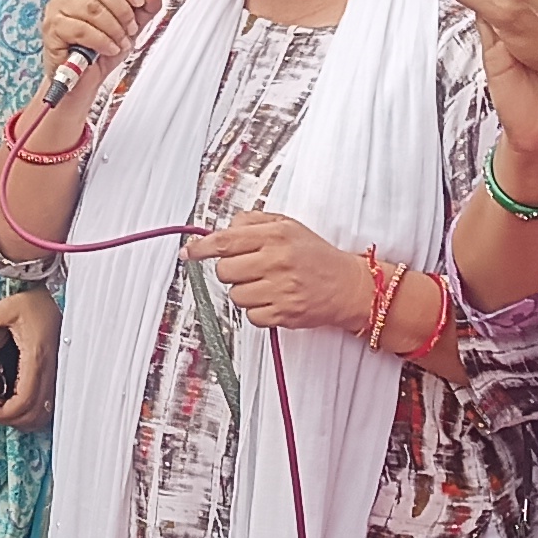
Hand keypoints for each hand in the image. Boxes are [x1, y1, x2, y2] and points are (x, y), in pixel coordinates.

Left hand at [0, 287, 57, 428]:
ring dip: (24, 420)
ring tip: (4, 412)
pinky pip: (51, 404)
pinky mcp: (59, 373)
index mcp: (36, 357)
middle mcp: (51, 369)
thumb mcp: (2, 312)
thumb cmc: (31, 303)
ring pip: (46, 413)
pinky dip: (35, 413)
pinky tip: (20, 405)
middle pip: (36, 413)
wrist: (54, 296)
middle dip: (11, 420)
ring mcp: (58, 373)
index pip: (24, 399)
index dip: (5, 413)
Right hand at [37, 0, 162, 86]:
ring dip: (114, 28)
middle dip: (123, 10)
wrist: (81, 82)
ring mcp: (56, 9)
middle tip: (130, 28)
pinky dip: (102, 40)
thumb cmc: (101, 51)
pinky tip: (109, 49)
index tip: (139, 1)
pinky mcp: (52, 29)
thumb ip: (145, 6)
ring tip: (120, 42)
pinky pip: (82, 29)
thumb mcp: (130, 26)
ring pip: (92, 8)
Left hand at [182, 209, 373, 334]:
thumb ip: (253, 222)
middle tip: (249, 269)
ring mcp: (280, 288)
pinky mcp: (284, 313)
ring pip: (235, 295)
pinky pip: (251, 316)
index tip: (189, 253)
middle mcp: (276, 260)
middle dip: (231, 271)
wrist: (348, 286)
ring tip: (266, 285)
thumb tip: (221, 228)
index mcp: (275, 235)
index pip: (225, 240)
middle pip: (225, 270)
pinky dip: (258, 311)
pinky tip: (273, 300)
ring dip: (245, 292)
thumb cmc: (316, 256)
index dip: (201, 248)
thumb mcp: (288, 226)